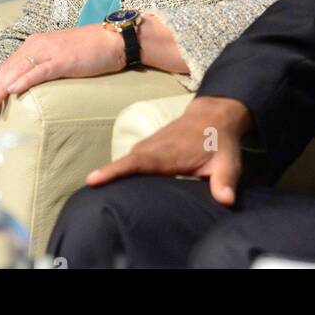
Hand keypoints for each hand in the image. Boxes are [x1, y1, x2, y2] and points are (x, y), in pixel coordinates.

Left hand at [0, 26, 125, 115]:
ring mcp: (50, 51)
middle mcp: (37, 45)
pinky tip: (12, 90)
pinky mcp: (63, 59)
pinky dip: (24, 80)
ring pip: (18, 70)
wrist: (114, 40)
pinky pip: (39, 71)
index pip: (7, 66)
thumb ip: (44, 68)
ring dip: (0, 89)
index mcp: (35, 44)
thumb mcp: (60, 58)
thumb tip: (30, 86)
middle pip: (7, 69)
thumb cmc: (91, 51)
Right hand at [85, 96, 251, 206]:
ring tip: (93, 196)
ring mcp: (148, 146)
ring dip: (110, 176)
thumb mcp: (228, 162)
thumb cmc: (219, 141)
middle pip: (125, 164)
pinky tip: (110, 187)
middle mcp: (153, 148)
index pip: (138, 162)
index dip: (116, 171)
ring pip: (126, 162)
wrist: (214, 114)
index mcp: (168, 153)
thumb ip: (225, 181)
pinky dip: (119, 172)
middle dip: (105, 178)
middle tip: (87, 197)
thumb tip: (225, 200)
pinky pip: (130, 161)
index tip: (93, 179)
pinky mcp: (147, 148)